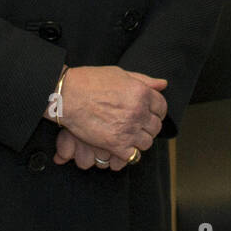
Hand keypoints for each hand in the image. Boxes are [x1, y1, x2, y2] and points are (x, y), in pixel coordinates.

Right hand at [51, 66, 166, 164]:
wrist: (66, 95)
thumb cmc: (89, 81)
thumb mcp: (120, 74)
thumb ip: (144, 80)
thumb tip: (163, 84)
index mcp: (141, 93)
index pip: (161, 107)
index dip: (157, 112)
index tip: (151, 115)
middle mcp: (138, 111)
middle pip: (155, 126)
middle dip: (148, 127)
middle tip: (138, 127)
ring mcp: (128, 129)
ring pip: (146, 143)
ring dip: (140, 141)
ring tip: (130, 138)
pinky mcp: (115, 144)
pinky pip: (132, 156)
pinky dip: (129, 154)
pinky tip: (122, 148)